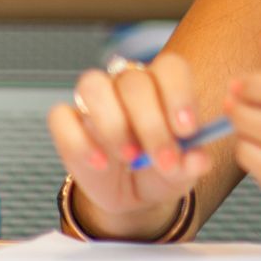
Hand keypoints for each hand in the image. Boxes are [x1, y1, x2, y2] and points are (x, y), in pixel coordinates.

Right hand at [46, 53, 209, 237]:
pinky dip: (79, 141)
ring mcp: (94, 101)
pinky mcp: (66, 123)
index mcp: (163, 84)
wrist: (131, 193)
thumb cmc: (161, 170)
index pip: (170, 67)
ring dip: (113, 124)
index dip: (179, 94)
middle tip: (163, 159)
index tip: (187, 130)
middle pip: (134, 82)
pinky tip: (101, 163)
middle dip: (151, 124)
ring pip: (93, 86)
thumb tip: (200, 160)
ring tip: (130, 157)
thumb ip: (191, 164)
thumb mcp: (181, 173)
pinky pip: (61, 117)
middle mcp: (127, 84)